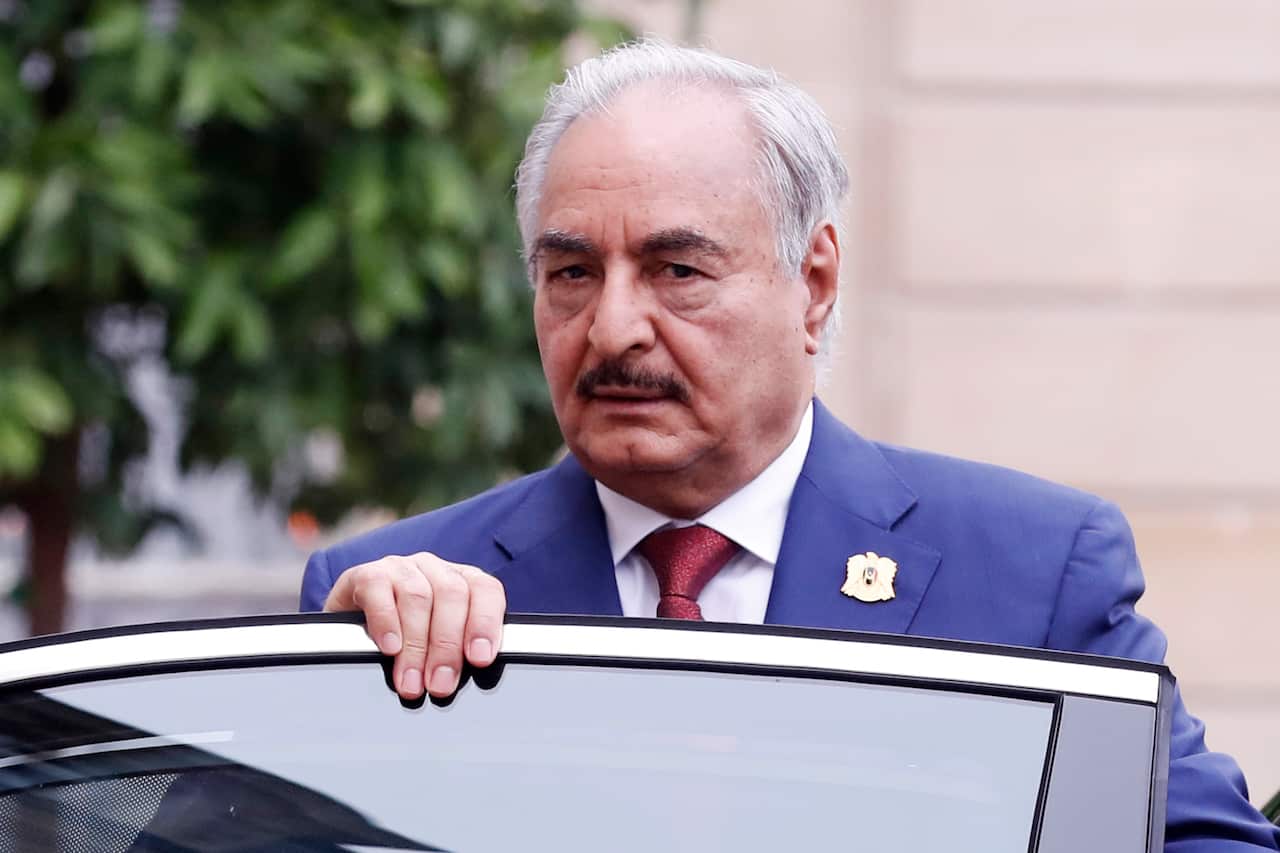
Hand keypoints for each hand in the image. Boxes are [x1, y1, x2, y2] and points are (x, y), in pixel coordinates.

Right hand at [323, 553, 505, 699]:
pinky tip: (389, 646)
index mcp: (463, 581)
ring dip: (416, 645)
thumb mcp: (437, 644)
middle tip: (439, 684)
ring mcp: (402, 567)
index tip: (479, 659)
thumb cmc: (406, 638)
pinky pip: (378, 589)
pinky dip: (386, 621)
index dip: (486, 623)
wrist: (352, 629)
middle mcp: (435, 569)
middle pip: (452, 595)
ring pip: (417, 596)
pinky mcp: (367, 574)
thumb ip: (458, 652)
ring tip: (411, 680)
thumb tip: (459, 678)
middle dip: (447, 646)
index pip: (486, 590)